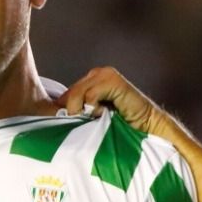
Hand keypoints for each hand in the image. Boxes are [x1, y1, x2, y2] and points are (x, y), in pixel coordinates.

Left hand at [59, 67, 180, 139]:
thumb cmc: (121, 127)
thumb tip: (54, 114)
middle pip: (68, 94)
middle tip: (88, 122)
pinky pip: (89, 96)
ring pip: (76, 94)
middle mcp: (97, 74)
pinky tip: (104, 114)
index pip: (66, 95)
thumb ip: (76, 111)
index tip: (75, 124)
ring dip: (82, 112)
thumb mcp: (92, 118)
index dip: (66, 111)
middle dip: (72, 112)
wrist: (148, 128)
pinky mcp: (112, 80)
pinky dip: (93, 109)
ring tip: (97, 118)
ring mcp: (105, 75)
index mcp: (90, 81)